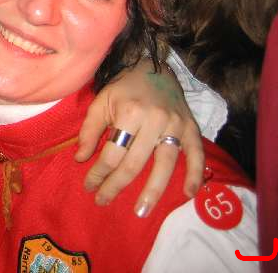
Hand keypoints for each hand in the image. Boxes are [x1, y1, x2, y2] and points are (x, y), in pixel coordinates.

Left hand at [75, 59, 203, 215]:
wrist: (153, 67)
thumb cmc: (123, 88)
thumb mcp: (100, 103)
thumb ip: (90, 131)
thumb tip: (80, 158)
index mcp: (129, 112)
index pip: (112, 152)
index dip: (98, 172)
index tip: (89, 185)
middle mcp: (154, 120)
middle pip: (134, 163)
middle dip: (116, 185)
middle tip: (103, 201)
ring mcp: (175, 125)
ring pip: (165, 164)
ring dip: (153, 191)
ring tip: (141, 211)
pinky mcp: (191, 128)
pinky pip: (197, 154)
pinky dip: (195, 174)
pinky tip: (188, 193)